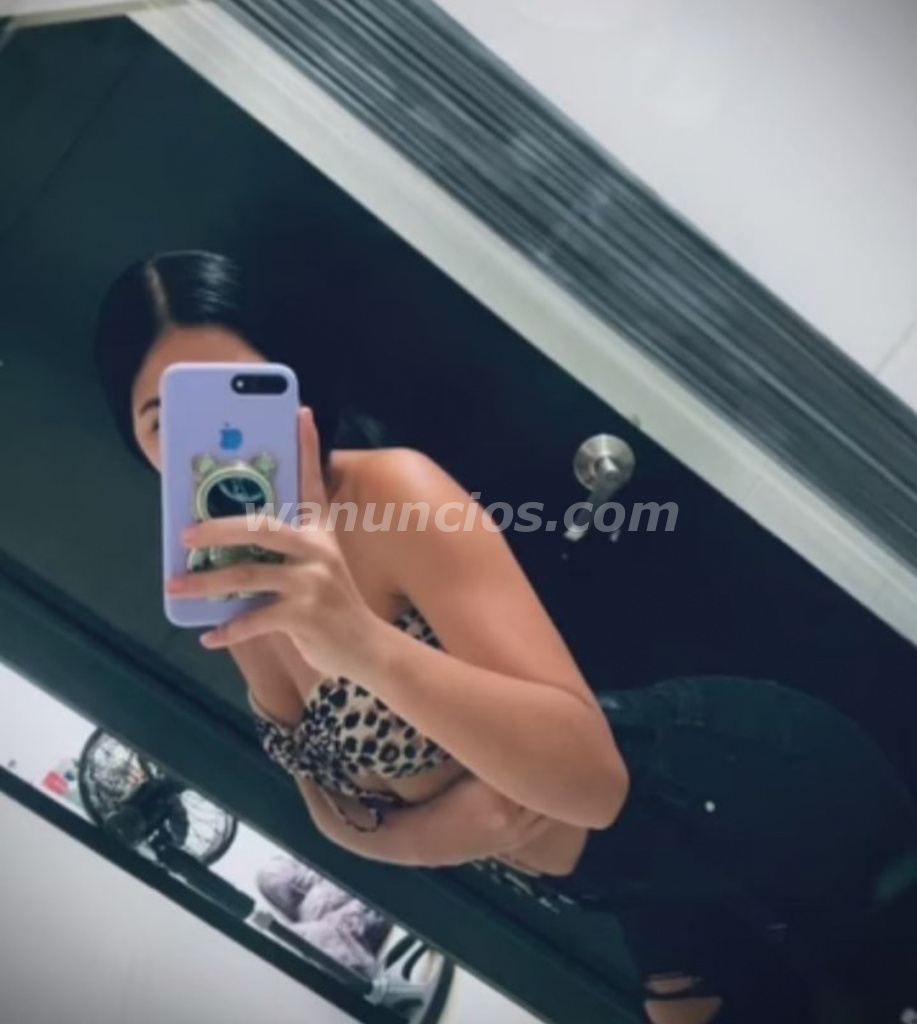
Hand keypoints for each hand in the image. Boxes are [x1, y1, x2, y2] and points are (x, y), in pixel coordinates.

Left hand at [166, 407, 381, 678]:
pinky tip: (210, 637)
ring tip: (177, 587)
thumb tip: (227, 543)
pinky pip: (255, 618)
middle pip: (260, 527)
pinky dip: (228, 629)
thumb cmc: (331, 605)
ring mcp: (313, 582)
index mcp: (319, 533)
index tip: (300, 412)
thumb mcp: (318, 567)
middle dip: (217, 528)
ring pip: (247, 575)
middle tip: (185, 535)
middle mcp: (318, 550)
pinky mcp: (305, 615)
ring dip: (206, 584)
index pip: (312, 483)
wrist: (366, 648)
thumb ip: (284, 551)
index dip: (308, 447)